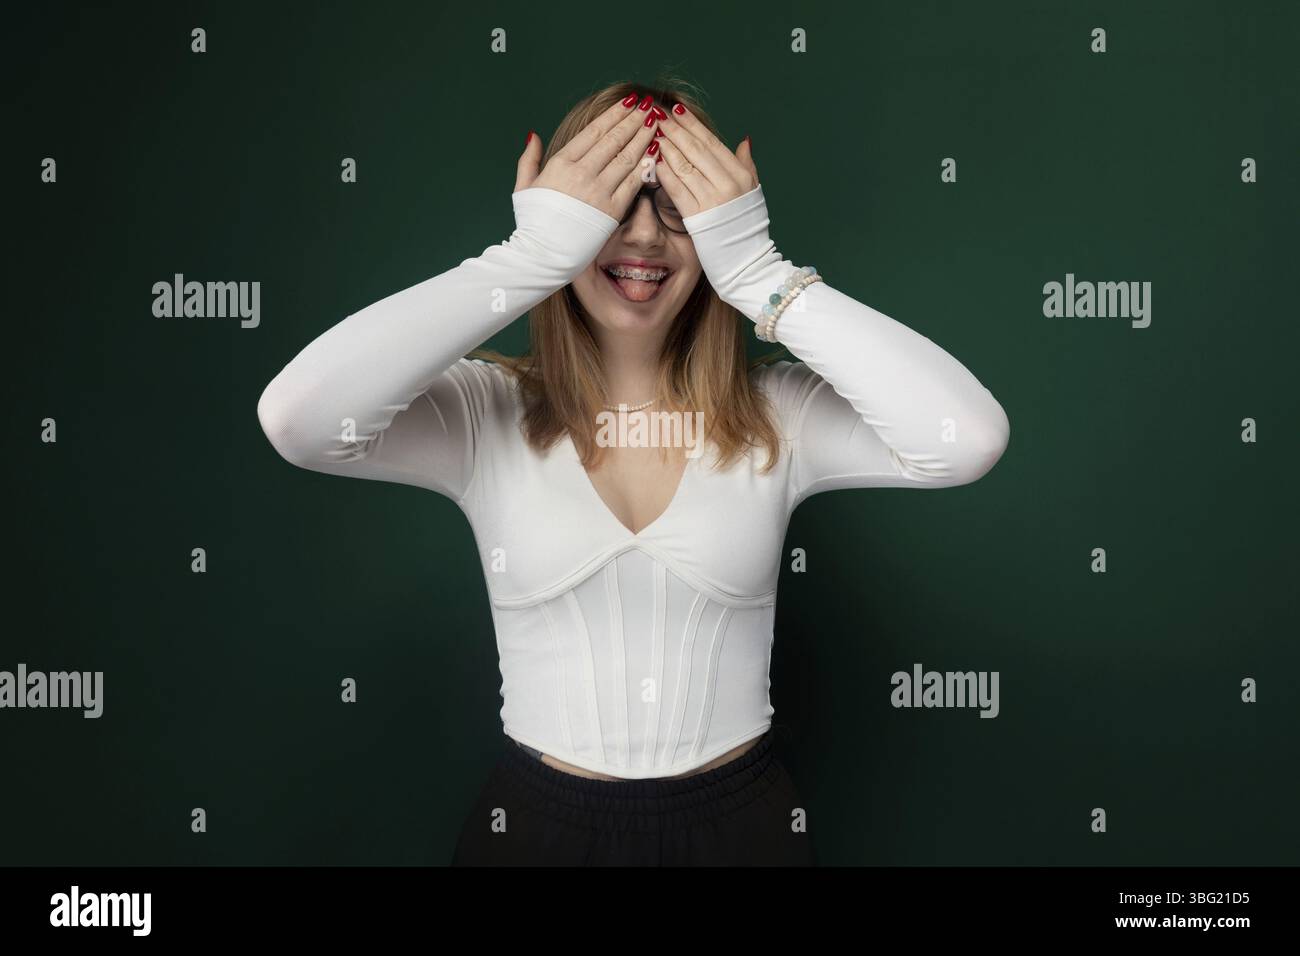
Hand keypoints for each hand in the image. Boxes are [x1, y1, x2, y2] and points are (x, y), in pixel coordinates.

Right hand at [513, 97, 658, 220]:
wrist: (542, 255)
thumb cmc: (532, 223)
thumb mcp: (523, 186)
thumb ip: (529, 159)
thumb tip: (533, 135)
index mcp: (560, 163)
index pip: (595, 131)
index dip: (615, 114)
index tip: (629, 103)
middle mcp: (581, 173)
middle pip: (614, 139)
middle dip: (634, 120)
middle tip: (649, 106)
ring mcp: (597, 191)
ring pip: (627, 157)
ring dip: (644, 137)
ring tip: (656, 123)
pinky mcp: (611, 210)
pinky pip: (632, 183)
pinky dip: (645, 166)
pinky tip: (655, 153)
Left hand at [653, 105, 758, 218]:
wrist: (746, 258)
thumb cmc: (747, 222)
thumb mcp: (753, 189)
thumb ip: (746, 162)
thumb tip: (744, 139)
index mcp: (740, 174)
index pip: (711, 142)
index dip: (692, 124)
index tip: (676, 110)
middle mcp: (727, 184)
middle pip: (696, 150)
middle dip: (675, 130)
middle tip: (657, 115)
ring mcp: (712, 201)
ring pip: (684, 166)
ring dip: (666, 148)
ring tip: (653, 134)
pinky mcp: (697, 217)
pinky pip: (677, 190)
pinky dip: (665, 173)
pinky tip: (654, 161)